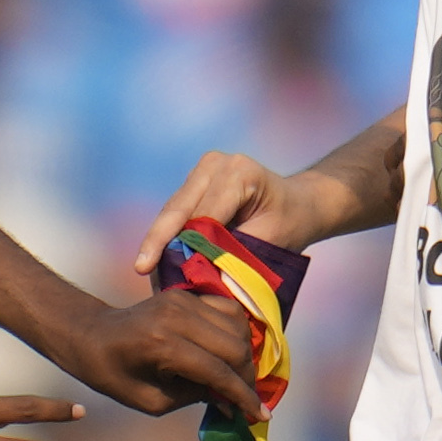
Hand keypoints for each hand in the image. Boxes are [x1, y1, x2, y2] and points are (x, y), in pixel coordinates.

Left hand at [63, 284, 265, 425]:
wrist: (90, 334)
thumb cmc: (113, 374)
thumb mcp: (151, 400)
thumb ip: (194, 397)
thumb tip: (231, 400)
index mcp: (162, 345)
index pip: (217, 371)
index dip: (242, 396)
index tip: (259, 415)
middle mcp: (176, 317)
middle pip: (234, 346)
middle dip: (247, 376)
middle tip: (248, 398)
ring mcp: (182, 300)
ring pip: (236, 326)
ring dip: (244, 354)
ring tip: (238, 377)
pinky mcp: (185, 294)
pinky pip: (226, 311)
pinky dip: (235, 333)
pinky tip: (229, 352)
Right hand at [138, 150, 294, 274]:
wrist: (300, 204)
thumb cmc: (291, 222)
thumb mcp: (270, 242)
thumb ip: (234, 256)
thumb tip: (198, 276)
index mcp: (238, 173)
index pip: (202, 214)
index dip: (179, 243)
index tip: (158, 269)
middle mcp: (215, 164)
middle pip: (178, 208)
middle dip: (158, 241)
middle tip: (141, 271)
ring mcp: (202, 170)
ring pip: (173, 211)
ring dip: (161, 240)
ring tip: (147, 271)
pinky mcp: (195, 182)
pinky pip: (177, 212)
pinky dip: (169, 235)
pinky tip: (158, 260)